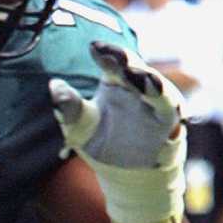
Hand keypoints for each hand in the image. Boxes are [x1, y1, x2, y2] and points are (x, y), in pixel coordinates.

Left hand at [50, 40, 186, 222]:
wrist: (127, 176)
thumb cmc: (102, 143)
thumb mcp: (79, 128)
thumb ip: (68, 108)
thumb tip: (54, 86)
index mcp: (116, 81)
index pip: (111, 61)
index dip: (105, 52)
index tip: (93, 47)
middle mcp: (138, 86)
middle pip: (134, 68)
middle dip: (125, 60)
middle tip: (114, 55)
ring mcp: (156, 102)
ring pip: (156, 86)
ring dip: (148, 80)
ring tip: (136, 74)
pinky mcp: (169, 121)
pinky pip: (168, 108)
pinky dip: (163, 101)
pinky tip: (154, 93)